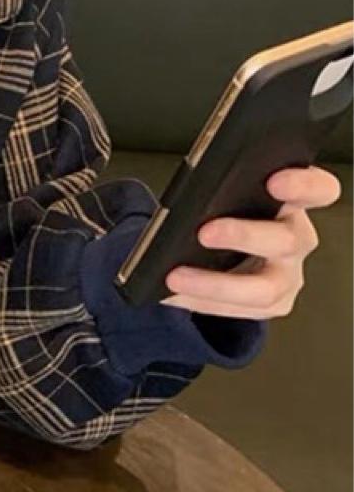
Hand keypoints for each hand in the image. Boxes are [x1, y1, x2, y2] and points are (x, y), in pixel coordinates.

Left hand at [161, 166, 341, 318]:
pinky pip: (237, 309)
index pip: (317, 190)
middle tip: (205, 233)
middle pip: (287, 240)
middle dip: (244, 236)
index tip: (274, 182)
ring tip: (177, 276)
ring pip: (263, 288)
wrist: (224, 251)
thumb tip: (184, 202)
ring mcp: (286, 276)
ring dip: (215, 284)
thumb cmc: (229, 215)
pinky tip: (173, 292)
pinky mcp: (271, 304)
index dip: (302, 185)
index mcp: (292, 202)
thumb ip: (219, 193)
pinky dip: (201, 300)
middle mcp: (295, 239)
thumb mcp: (228, 197)